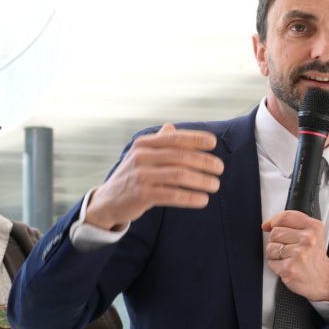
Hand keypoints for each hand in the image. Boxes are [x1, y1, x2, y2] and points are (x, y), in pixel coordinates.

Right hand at [85, 124, 222, 230]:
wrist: (108, 201)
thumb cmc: (132, 176)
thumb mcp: (142, 156)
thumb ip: (158, 143)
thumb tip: (171, 127)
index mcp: (143, 145)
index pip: (174, 138)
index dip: (195, 139)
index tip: (213, 142)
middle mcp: (141, 157)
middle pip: (180, 156)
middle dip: (204, 161)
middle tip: (220, 168)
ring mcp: (140, 176)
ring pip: (179, 175)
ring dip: (201, 180)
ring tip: (215, 185)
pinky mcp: (141, 195)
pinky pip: (172, 195)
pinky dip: (191, 197)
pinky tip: (203, 199)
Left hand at [262, 211, 328, 301]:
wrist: (325, 281)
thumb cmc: (315, 258)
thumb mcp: (313, 234)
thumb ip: (293, 224)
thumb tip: (267, 225)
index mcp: (314, 227)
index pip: (285, 216)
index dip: (274, 221)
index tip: (270, 226)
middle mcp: (308, 239)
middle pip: (275, 232)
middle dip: (277, 241)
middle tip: (289, 248)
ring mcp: (299, 254)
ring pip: (270, 247)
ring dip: (275, 254)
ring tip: (289, 258)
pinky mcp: (289, 268)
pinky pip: (271, 262)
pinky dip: (276, 266)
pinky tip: (288, 266)